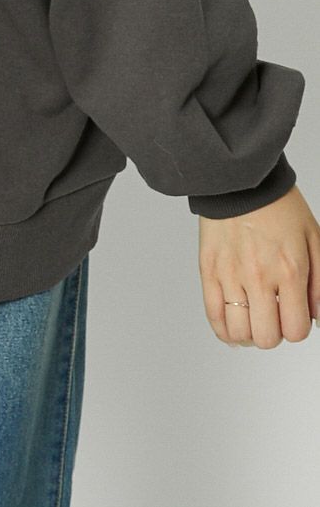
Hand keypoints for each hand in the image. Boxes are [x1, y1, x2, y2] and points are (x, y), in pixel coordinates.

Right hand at [198, 184, 319, 346]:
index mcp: (289, 270)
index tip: (293, 315)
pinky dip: (225, 330)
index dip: (297, 328)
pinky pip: (213, 316)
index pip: (295, 330)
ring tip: (254, 321)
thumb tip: (317, 318)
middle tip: (273, 316)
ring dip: (250, 333)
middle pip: (267, 337)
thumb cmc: (278, 206)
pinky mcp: (208, 270)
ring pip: (239, 332)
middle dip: (274, 333)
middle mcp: (258, 276)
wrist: (238, 180)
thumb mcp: (314, 240)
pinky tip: (234, 326)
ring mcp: (230, 274)